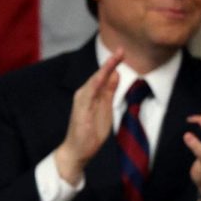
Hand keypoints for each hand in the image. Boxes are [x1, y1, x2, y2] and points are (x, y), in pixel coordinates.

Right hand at [53, 50, 122, 184]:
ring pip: (94, 81)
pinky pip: (89, 94)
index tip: (123, 52)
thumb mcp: (105, 109)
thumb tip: (116, 74)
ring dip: (104, 69)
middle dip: (110, 62)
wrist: (77, 151)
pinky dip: (95, 84)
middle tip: (122, 49)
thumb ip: (109, 92)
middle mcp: (85, 94)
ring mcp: (81, 101)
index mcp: (92, 94)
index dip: (113, 63)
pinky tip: (103, 76)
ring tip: (115, 57)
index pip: (104, 76)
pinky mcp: (80, 110)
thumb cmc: (90, 132)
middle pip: (99, 75)